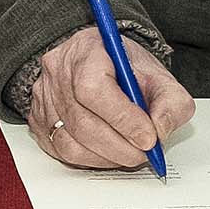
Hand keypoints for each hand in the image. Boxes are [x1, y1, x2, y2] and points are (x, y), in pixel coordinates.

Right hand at [25, 24, 192, 171]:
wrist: (105, 67)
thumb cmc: (127, 70)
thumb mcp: (160, 77)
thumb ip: (171, 103)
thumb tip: (160, 131)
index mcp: (86, 49)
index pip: (94, 89)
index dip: (123, 119)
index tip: (148, 137)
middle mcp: (58, 72)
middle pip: (82, 121)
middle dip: (119, 146)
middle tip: (145, 154)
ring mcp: (43, 97)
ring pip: (70, 142)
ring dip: (106, 157)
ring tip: (130, 154)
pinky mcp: (38, 121)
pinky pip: (61, 151)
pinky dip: (90, 159)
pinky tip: (109, 153)